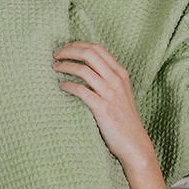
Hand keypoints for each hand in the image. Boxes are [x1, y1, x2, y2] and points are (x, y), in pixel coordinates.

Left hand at [53, 42, 154, 168]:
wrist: (133, 142)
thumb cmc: (123, 118)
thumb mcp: (120, 93)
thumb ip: (108, 78)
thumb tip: (86, 67)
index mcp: (120, 73)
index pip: (97, 49)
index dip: (78, 45)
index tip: (65, 48)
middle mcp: (116, 80)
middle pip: (89, 54)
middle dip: (69, 51)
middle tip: (56, 55)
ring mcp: (110, 93)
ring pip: (83, 69)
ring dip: (65, 66)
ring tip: (55, 67)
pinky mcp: (102, 108)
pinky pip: (81, 90)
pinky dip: (68, 85)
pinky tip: (61, 86)